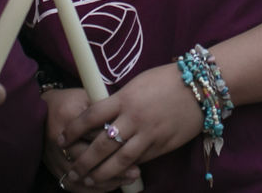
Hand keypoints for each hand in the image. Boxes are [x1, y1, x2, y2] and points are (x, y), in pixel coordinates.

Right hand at [42, 88, 127, 191]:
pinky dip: (92, 190)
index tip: (136, 148)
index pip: (96, 133)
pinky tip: (110, 187)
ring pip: (81, 177)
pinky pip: (72, 185)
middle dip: (113, 168)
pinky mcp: (53, 168)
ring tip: (127, 181)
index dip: (116, 142)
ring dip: (106, 182)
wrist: (42, 112)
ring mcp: (53, 156)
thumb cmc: (71, 102)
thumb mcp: (87, 98)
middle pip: (88, 158)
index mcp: (69, 116)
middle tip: (136, 172)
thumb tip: (129, 126)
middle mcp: (58, 138)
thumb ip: (105, 110)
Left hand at [58, 63, 201, 187]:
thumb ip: (119, 101)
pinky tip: (116, 176)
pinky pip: (139, 161)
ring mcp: (148, 134)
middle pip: (101, 145)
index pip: (90, 116)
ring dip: (101, 174)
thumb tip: (103, 117)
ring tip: (89, 181)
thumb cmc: (167, 80)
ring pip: (119, 161)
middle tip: (72, 171)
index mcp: (125, 98)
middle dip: (83, 161)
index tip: (61, 139)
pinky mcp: (162, 145)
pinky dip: (126, 170)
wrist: (200, 87)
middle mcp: (134, 118)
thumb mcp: (138, 84)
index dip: (73, 130)